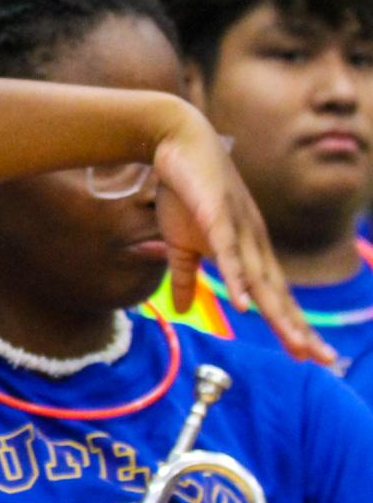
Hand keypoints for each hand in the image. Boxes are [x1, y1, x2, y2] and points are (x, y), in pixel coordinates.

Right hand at [152, 109, 330, 363]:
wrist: (177, 142)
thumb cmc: (184, 190)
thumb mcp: (182, 242)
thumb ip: (185, 277)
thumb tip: (182, 310)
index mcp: (248, 251)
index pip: (275, 295)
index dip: (292, 324)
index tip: (310, 354)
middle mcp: (253, 244)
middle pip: (279, 295)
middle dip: (300, 328)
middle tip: (324, 360)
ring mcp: (238, 231)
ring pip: (262, 280)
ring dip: (279, 314)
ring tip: (296, 343)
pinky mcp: (217, 217)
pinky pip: (230, 255)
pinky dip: (239, 281)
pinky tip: (245, 305)